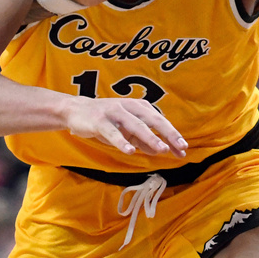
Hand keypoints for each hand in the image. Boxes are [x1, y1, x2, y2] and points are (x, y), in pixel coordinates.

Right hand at [63, 95, 187, 157]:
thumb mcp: (126, 129)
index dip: (172, 135)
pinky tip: (130, 151)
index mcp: (137, 106)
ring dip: (149, 137)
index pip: (159, 121)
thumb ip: (142, 139)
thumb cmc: (104, 120)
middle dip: (168, 133)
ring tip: (161, 149)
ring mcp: (113, 112)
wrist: (75, 111)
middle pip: (152, 119)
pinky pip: (112, 132)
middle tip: (181, 146)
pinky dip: (122, 141)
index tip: (184, 149)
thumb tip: (160, 150)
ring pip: (134, 125)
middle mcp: (128, 106)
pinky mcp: (99, 120)